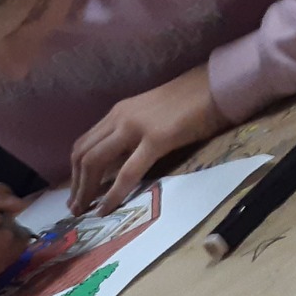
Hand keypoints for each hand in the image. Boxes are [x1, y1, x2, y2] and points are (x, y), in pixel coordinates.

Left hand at [69, 64, 228, 215]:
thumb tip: (118, 165)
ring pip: (95, 162)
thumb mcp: (151, 117)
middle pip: (83, 155)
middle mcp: (119, 118)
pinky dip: (113, 194)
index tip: (76, 193)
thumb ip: (132, 136)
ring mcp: (135, 127)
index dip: (75, 172)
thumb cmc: (192, 102)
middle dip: (76, 185)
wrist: (220, 84)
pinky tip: (107, 209)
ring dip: (87, 190)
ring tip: (86, 212)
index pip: (84, 144)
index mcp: (118, 113)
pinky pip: (127, 173)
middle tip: (76, 209)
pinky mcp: (156, 139)